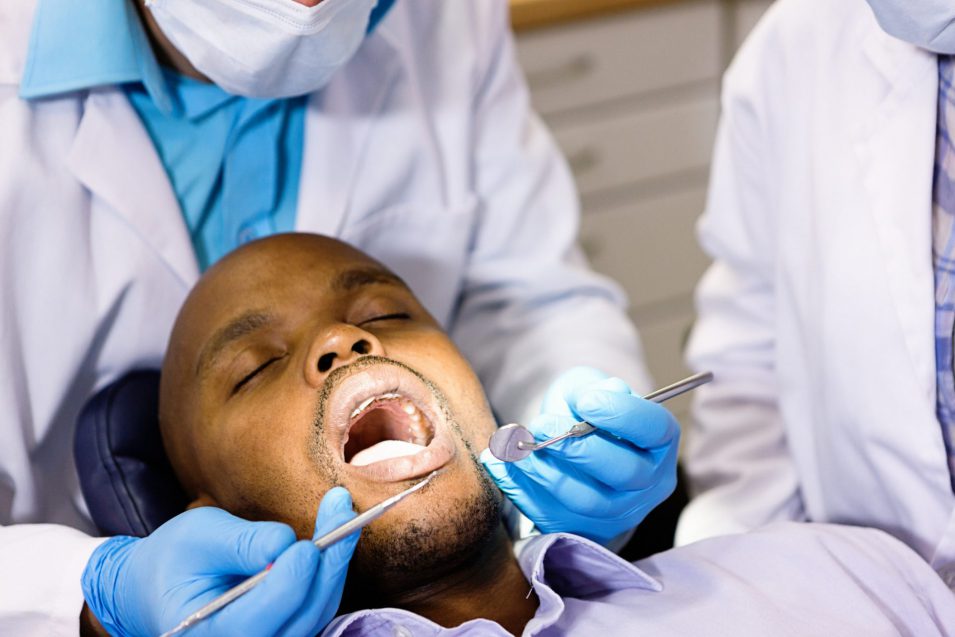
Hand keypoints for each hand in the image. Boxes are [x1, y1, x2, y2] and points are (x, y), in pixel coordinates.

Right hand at [82, 487, 358, 636]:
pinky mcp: (286, 629)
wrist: (160, 585)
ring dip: (335, 561)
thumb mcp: (198, 537)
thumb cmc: (176, 558)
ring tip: (340, 511)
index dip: (289, 582)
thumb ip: (240, 542)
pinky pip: (318, 605)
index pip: (261, 616)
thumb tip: (285, 542)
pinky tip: (334, 534)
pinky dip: (328, 569)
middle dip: (327, 561)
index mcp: (207, 633)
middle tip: (342, 509)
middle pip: (302, 615)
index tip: (307, 545)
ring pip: (317, 610)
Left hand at [481, 367, 678, 544]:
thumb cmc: (582, 412)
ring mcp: (618, 513)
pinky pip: (551, 517)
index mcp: (658, 442)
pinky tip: (498, 464)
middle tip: (541, 425)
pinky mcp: (582, 531)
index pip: (654, 429)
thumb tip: (592, 399)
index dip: (623, 414)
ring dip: (544, 471)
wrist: (568, 448)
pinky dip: (521, 490)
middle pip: (623, 472)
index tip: (587, 402)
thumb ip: (589, 389)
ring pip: (585, 501)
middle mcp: (648, 483)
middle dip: (578, 448)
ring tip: (515, 446)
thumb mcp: (586, 388)